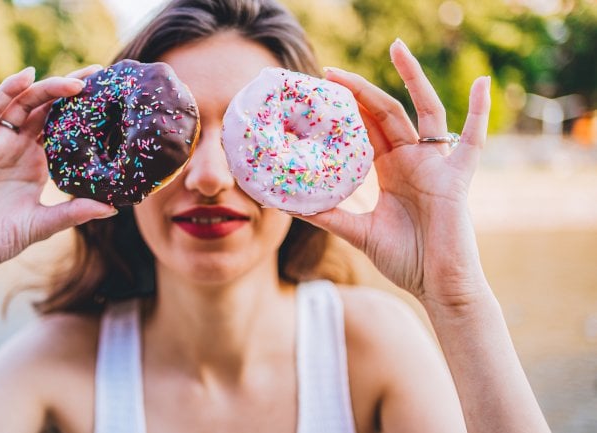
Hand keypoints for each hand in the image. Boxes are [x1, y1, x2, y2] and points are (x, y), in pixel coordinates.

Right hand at [0, 66, 115, 281]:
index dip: (84, 113)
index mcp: (37, 163)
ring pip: (25, 103)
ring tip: (77, 81)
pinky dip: (9, 90)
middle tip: (100, 75)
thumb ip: (73, 212)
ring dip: (49, 88)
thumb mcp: (42, 224)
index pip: (64, 128)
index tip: (110, 100)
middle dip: (72, 90)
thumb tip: (114, 207)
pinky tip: (28, 76)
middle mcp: (18, 147)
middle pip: (48, 109)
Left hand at [301, 39, 491, 308]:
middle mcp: (411, 159)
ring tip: (396, 48)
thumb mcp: (358, 232)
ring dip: (411, 78)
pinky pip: (473, 140)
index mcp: (389, 169)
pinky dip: (481, 113)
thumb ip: (328, 216)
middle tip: (329, 72)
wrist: (436, 285)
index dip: (344, 109)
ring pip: (423, 111)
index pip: (364, 128)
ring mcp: (435, 164)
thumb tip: (287, 205)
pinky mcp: (456, 177)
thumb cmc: (404, 259)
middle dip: (359, 90)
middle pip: (385, 113)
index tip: (318, 90)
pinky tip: (483, 82)